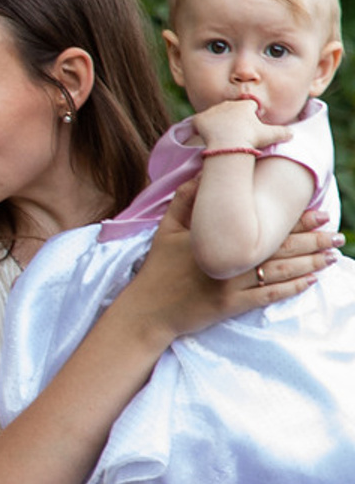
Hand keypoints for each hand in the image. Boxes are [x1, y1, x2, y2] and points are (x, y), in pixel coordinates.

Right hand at [127, 189, 338, 340]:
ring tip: (332, 257)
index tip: (320, 212)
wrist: (147, 309)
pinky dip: (291, 289)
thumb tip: (202, 173)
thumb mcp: (166, 229)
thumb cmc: (157, 268)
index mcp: (219, 241)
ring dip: (310, 264)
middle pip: (280, 249)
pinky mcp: (231, 306)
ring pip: (280, 273)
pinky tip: (310, 282)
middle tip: (337, 235)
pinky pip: (268, 297)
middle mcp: (229, 262)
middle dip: (313, 241)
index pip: (265, 227)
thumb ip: (185, 200)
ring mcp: (231, 286)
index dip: (296, 220)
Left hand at [187, 96, 291, 153]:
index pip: (248, 106)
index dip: (249, 115)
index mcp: (244, 105)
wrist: (229, 143)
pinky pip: (199, 122)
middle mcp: (228, 104)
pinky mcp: (199, 119)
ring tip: (219, 135)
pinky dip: (201, 128)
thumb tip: (292, 134)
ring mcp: (213, 111)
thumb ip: (282, 133)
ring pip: (214, 115)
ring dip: (216, 123)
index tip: (248, 126)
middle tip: (233, 132)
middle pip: (230, 110)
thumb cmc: (251, 138)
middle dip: (232, 118)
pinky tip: (203, 135)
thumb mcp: (270, 135)